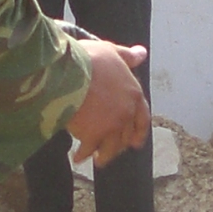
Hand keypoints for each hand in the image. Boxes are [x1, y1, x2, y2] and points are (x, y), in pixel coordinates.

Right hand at [65, 39, 149, 166]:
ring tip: (96, 160)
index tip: (135, 143)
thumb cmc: (89, 59)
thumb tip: (142, 53)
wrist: (69, 73)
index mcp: (133, 94)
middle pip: (125, 135)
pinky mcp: (93, 135)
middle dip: (119, 145)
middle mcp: (126, 113)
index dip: (139, 131)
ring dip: (104, 155)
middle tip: (111, 151)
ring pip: (110, 147)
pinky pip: (89, 149)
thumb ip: (127, 56)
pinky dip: (83, 155)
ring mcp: (111, 126)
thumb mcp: (111, 51)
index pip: (142, 117)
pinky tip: (77, 158)